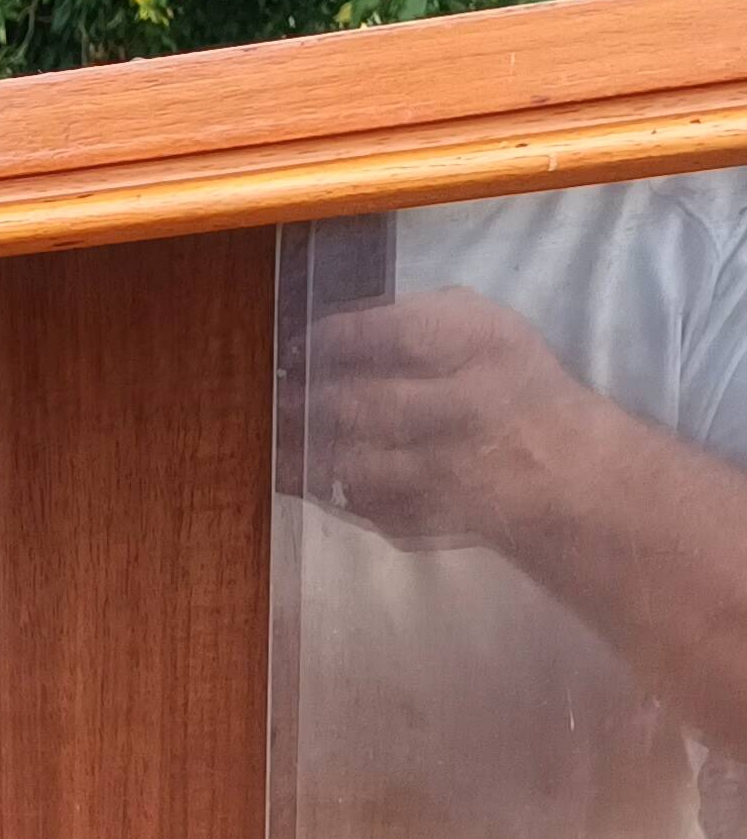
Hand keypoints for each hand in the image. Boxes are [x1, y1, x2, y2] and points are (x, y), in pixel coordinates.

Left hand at [304, 288, 609, 563]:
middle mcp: (464, 408)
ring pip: (352, 462)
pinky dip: (333, 489)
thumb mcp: (484, 329)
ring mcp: (444, 473)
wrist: (557, 471)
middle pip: (362, 403)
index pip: (390, 335)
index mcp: (481, 346)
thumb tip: (341, 328)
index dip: (334, 339)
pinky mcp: (424, 519)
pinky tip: (316, 475)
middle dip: (308, 399)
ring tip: (284, 437)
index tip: (301, 342)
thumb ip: (420, 319)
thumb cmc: (510, 383)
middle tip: (281, 394)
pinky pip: (361, 503)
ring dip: (306, 451)